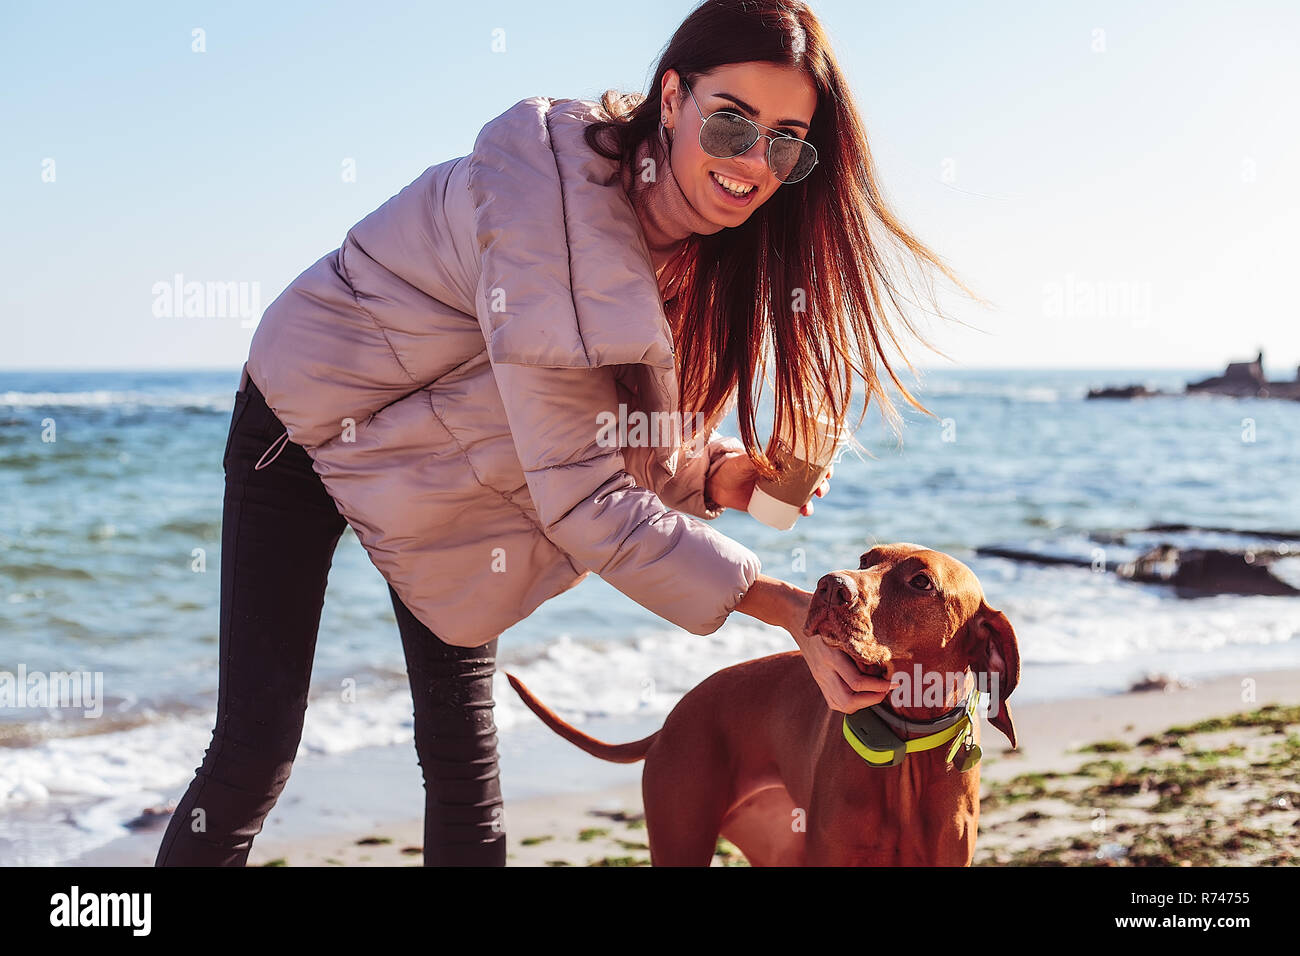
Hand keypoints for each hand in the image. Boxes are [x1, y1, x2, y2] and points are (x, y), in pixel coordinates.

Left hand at [706, 456, 832, 516]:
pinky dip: (794, 517)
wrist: (717, 485)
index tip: (828, 471)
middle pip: (811, 482)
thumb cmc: (732, 467)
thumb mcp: (745, 461)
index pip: (810, 462)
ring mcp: (780, 493)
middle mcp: (786, 477)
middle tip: (820, 492)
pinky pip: (788, 513)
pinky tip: (797, 518)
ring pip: (802, 499)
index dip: (824, 467)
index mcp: (785, 461)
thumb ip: (756, 459)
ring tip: (807, 510)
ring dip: (810, 505)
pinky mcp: (772, 506)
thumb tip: (771, 456)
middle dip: (821, 487)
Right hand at [784, 589, 893, 713]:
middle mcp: (824, 670)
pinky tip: (862, 693)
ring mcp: (819, 677)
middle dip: (872, 698)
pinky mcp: (818, 680)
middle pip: (849, 701)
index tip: (893, 680)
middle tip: (886, 688)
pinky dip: (851, 702)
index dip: (879, 686)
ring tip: (876, 691)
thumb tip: (885, 659)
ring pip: (842, 704)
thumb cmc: (825, 615)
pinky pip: (834, 701)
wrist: (795, 615)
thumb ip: (861, 642)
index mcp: (831, 655)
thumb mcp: (843, 625)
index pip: (857, 682)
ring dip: (863, 703)